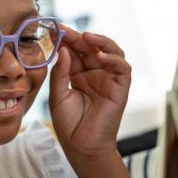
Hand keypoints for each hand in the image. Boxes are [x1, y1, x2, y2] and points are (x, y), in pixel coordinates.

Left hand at [49, 25, 130, 159]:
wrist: (81, 147)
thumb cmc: (69, 124)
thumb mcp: (58, 95)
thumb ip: (61, 72)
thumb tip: (64, 50)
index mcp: (78, 74)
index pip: (75, 51)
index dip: (67, 40)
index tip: (55, 29)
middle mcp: (95, 73)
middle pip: (91, 48)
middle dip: (79, 38)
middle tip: (67, 30)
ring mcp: (108, 79)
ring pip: (111, 52)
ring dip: (101, 42)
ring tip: (86, 37)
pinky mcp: (120, 88)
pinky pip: (123, 68)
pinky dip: (114, 59)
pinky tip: (101, 56)